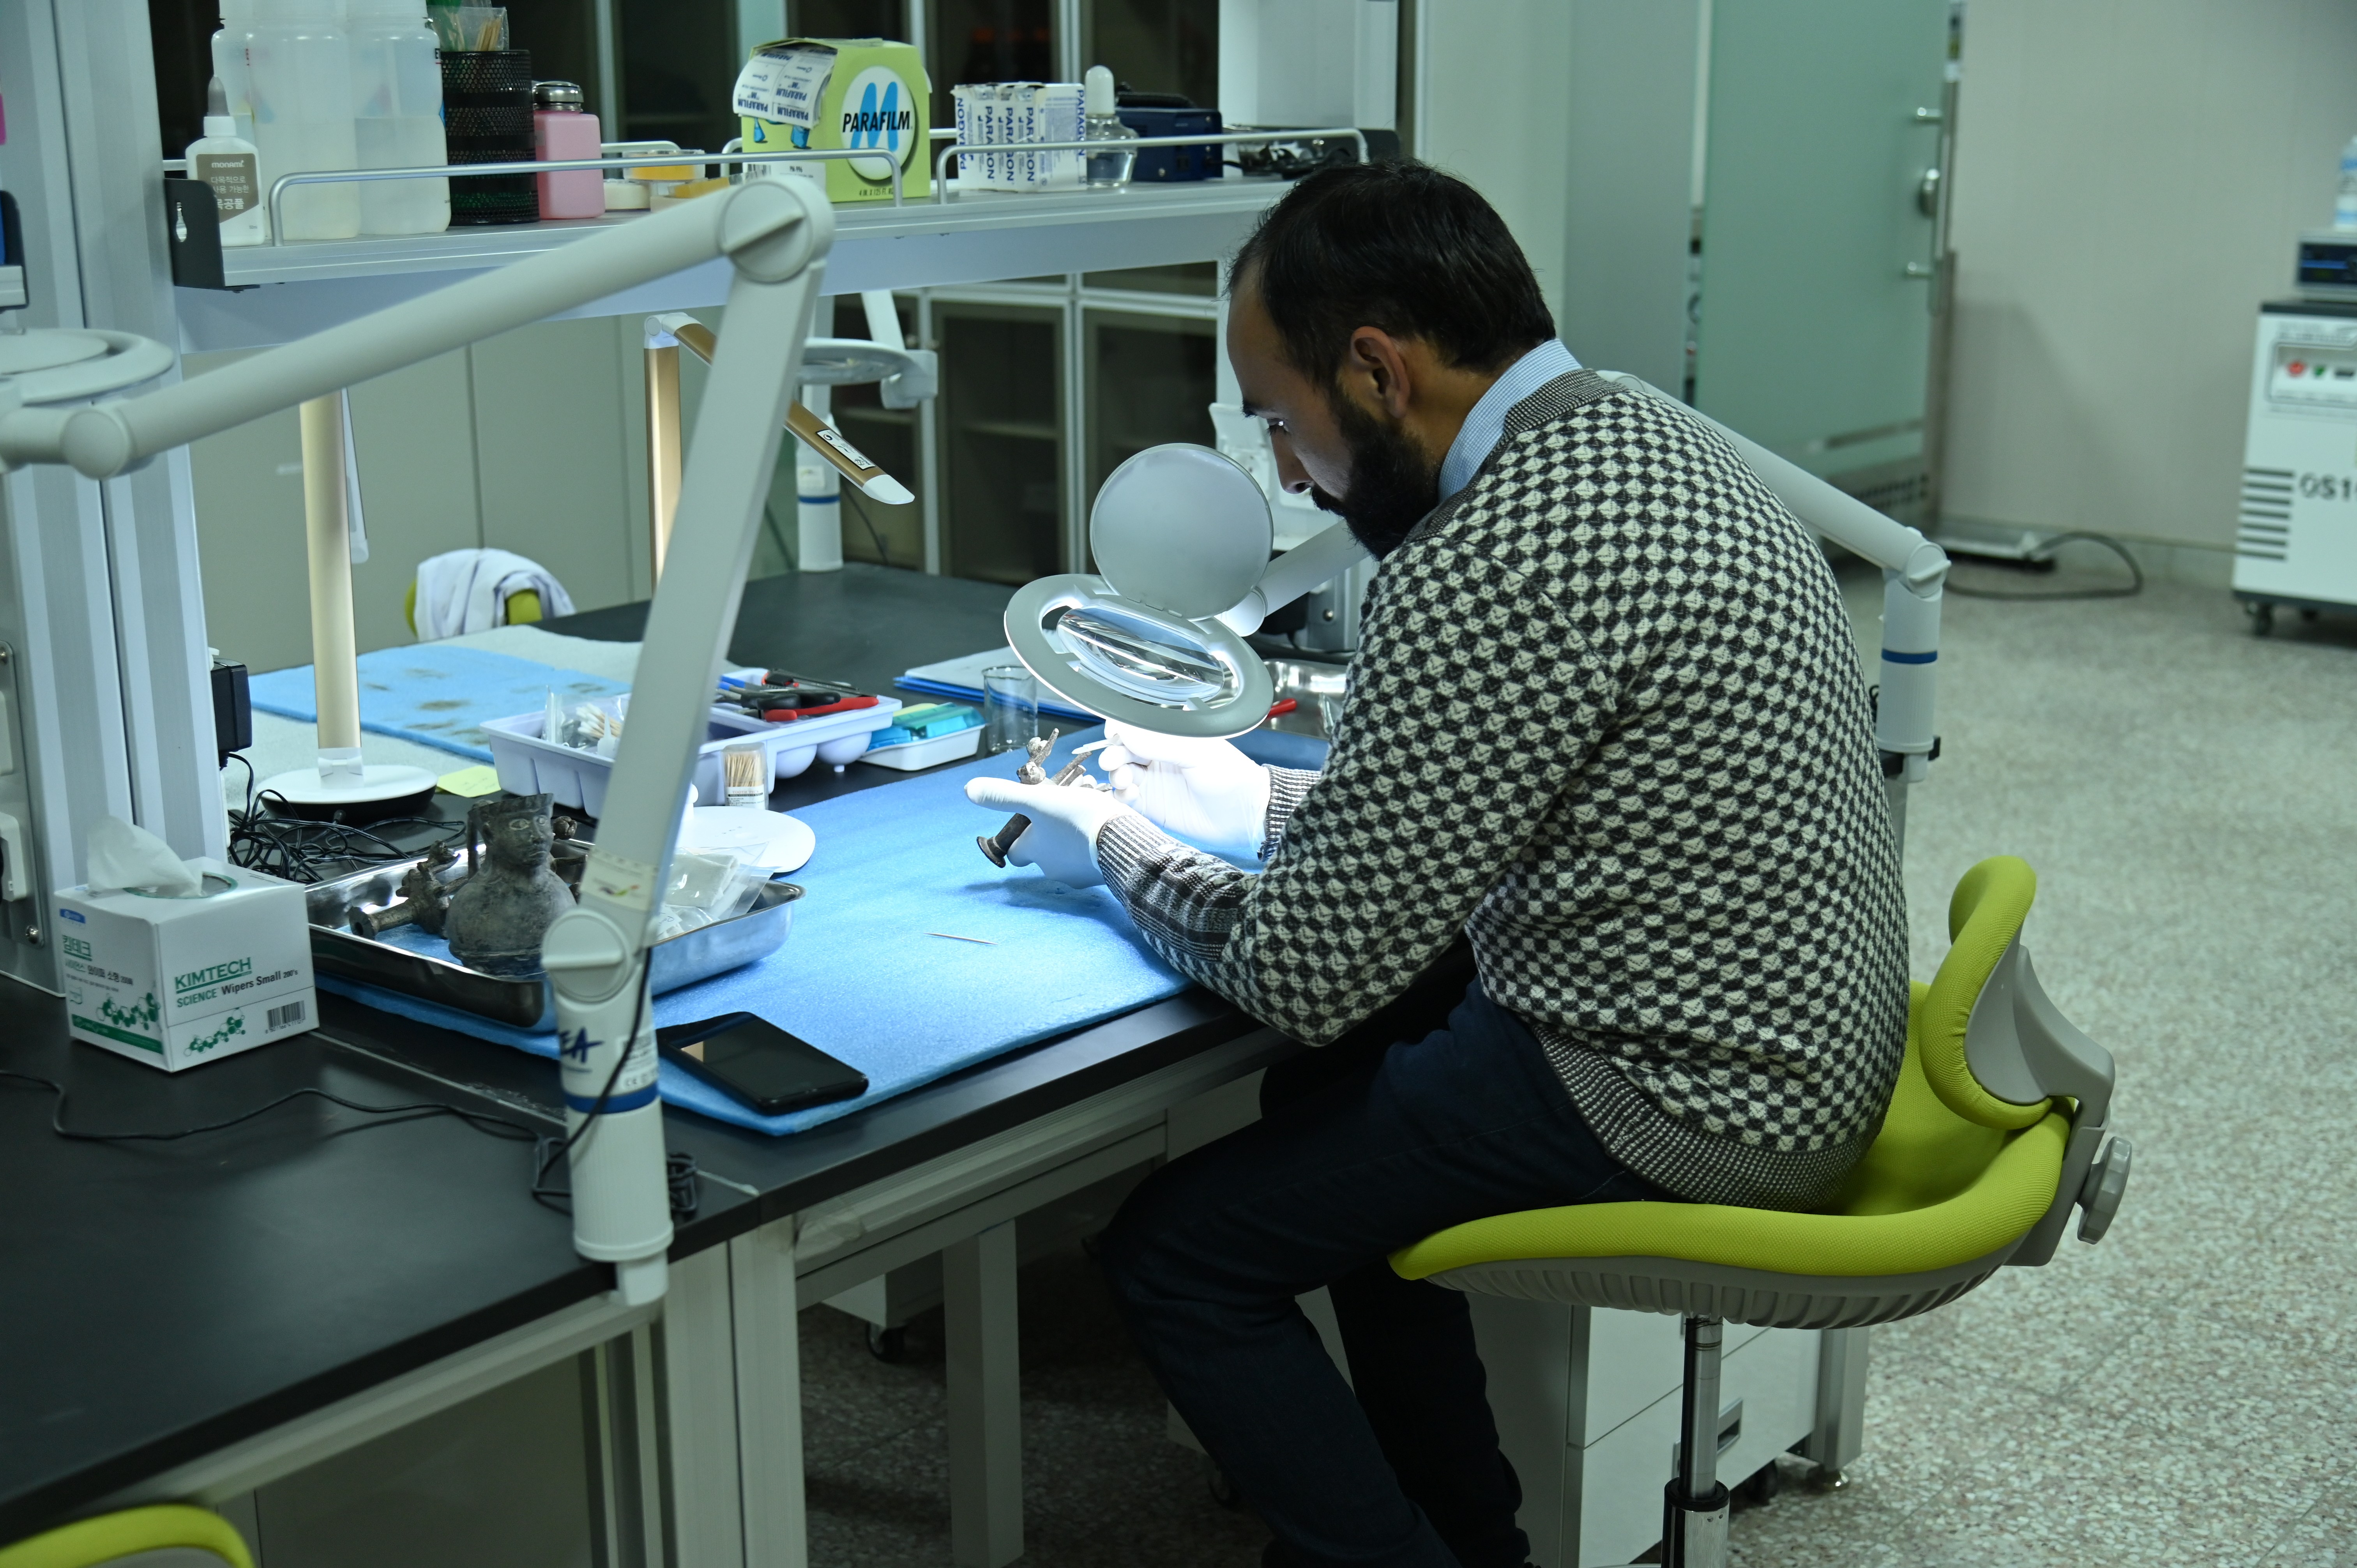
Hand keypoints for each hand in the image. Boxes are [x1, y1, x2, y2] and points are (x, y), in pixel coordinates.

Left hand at [966, 777, 1135, 888]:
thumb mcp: (1039, 799)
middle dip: (1048, 837)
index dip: (1018, 837)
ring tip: (1085, 820)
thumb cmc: (1077, 818)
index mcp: (1033, 851)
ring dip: (1071, 842)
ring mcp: (1077, 876)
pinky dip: (1092, 848)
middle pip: (1042, 854)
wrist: (1122, 841)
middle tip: (1062, 815)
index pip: (1014, 851)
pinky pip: (1090, 861)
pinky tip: (1102, 832)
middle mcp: (1051, 868)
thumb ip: (1004, 795)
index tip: (1028, 822)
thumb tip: (968, 790)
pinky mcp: (1099, 876)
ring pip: (1067, 857)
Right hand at [1092, 721, 1271, 857]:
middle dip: (1113, 753)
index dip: (1120, 729)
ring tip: (1124, 779)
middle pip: (1122, 749)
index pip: (1135, 727)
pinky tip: (1130, 794)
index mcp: (1170, 737)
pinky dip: (1120, 794)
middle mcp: (1158, 756)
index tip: (1113, 734)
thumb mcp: (1198, 751)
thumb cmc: (1231, 775)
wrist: (1244, 814)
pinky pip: (1124, 797)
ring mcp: (1153, 780)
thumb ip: (1161, 742)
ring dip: (1115, 774)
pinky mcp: (1151, 805)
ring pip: (1119, 772)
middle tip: (1113, 760)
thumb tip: (1126, 733)